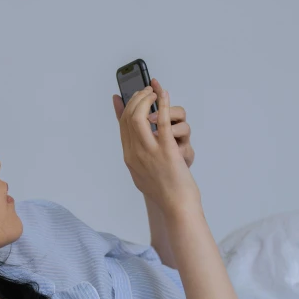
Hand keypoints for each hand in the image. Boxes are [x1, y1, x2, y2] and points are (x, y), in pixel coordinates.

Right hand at [115, 80, 200, 215]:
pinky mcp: (166, 150)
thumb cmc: (164, 189)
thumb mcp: (142, 172)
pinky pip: (162, 122)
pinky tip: (164, 94)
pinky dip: (162, 104)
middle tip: (146, 92)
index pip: (122, 126)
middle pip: (128, 118)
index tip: (129, 96)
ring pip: (139, 117)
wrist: (176, 205)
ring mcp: (149, 151)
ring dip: (145, 100)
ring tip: (154, 93)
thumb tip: (135, 142)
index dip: (125, 107)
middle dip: (136, 99)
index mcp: (129, 157)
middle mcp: (135, 153)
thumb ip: (137, 155)